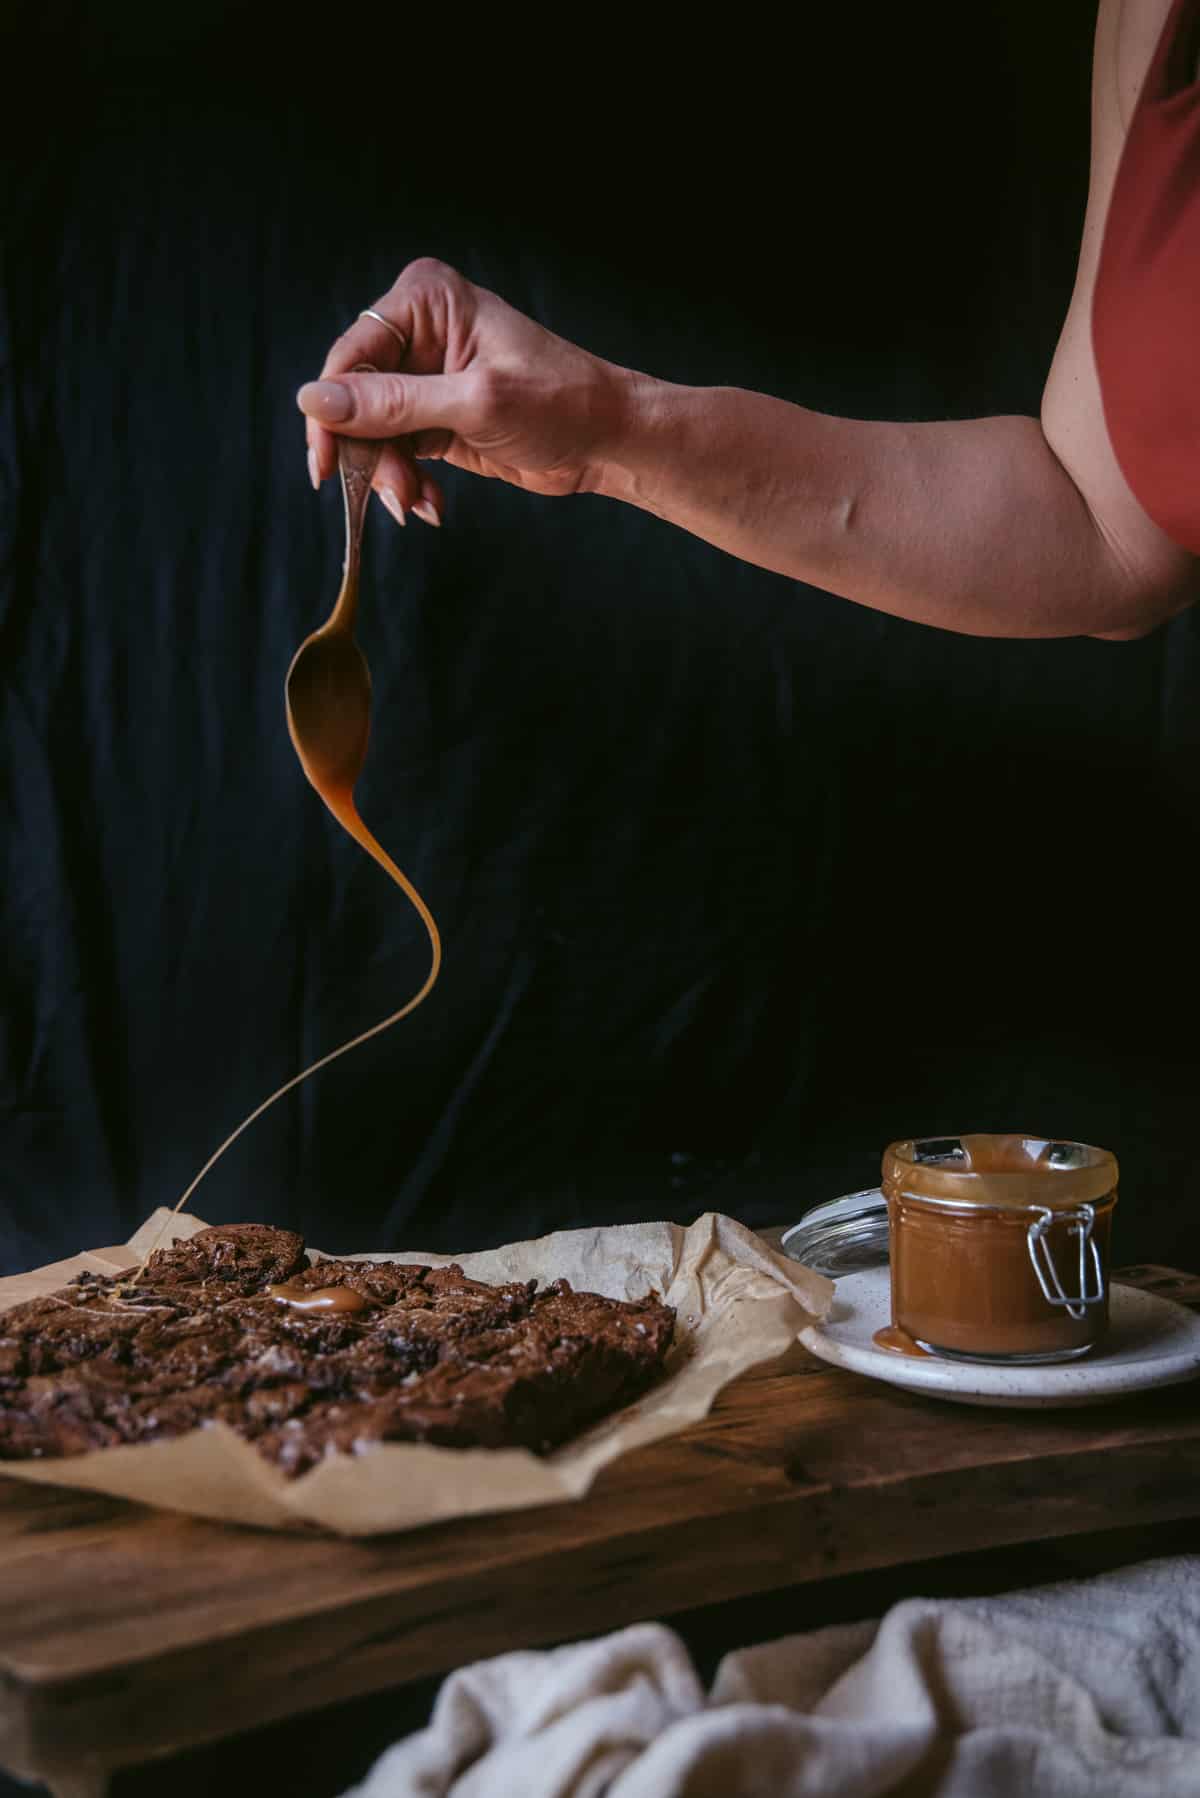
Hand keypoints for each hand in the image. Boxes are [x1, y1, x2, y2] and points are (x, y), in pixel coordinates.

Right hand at [297, 259, 634, 524]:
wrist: (608, 439)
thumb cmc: (560, 402)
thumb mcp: (474, 402)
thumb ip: (393, 403)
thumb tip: (316, 401)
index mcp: (426, 301)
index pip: (352, 354)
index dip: (332, 411)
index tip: (327, 463)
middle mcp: (418, 333)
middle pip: (354, 396)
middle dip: (367, 452)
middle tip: (387, 494)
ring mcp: (424, 378)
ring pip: (371, 432)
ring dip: (387, 475)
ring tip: (414, 503)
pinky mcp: (433, 418)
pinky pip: (395, 452)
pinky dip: (405, 482)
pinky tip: (428, 503)